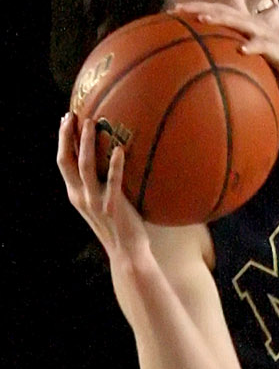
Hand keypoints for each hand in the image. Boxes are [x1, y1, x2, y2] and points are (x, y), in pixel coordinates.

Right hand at [58, 112, 151, 262]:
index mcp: (76, 194)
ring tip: (92, 123)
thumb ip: (97, 185)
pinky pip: (113, 181)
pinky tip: (119, 149)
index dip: (62, 141)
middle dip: (67, 136)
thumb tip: (107, 160)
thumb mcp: (100, 205)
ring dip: (87, 143)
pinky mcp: (113, 206)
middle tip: (72, 115)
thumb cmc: (119, 227)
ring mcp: (96, 201)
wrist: (127, 254)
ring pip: (86, 166)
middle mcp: (81, 196)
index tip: (65, 120)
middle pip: (67, 161)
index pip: (63, 162)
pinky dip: (115, 164)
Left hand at [172, 4, 278, 85]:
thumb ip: (233, 64)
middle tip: (175, 9)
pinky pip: (261, 46)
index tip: (172, 12)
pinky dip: (251, 46)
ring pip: (238, 22)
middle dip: (198, 8)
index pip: (216, 13)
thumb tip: (209, 76)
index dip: (194, 10)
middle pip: (221, 11)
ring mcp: (263, 35)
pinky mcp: (276, 47)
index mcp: (244, 28)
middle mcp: (251, 26)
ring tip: (201, 20)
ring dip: (219, 19)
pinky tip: (240, 49)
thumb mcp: (252, 65)